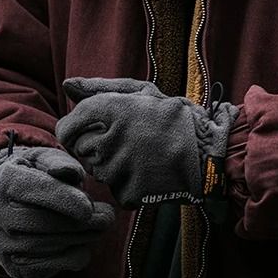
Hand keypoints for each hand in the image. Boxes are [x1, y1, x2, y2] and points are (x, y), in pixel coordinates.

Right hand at [0, 145, 114, 277]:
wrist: (4, 206)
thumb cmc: (33, 177)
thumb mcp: (43, 160)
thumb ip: (60, 163)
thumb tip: (71, 173)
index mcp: (6, 182)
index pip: (35, 191)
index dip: (64, 200)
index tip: (88, 208)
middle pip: (46, 223)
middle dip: (83, 223)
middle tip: (108, 216)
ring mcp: (5, 245)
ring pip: (53, 246)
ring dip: (84, 237)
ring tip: (99, 225)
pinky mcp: (17, 268)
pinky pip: (55, 266)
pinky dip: (76, 255)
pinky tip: (81, 241)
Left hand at [55, 77, 238, 208]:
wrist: (210, 153)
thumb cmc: (174, 118)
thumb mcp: (142, 93)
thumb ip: (100, 88)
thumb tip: (67, 85)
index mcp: (112, 110)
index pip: (67, 127)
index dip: (72, 130)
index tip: (87, 131)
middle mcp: (111, 139)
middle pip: (80, 150)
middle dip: (95, 146)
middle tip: (126, 141)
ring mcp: (120, 169)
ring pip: (96, 170)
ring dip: (112, 165)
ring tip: (141, 155)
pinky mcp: (129, 192)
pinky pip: (115, 190)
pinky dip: (128, 184)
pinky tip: (148, 172)